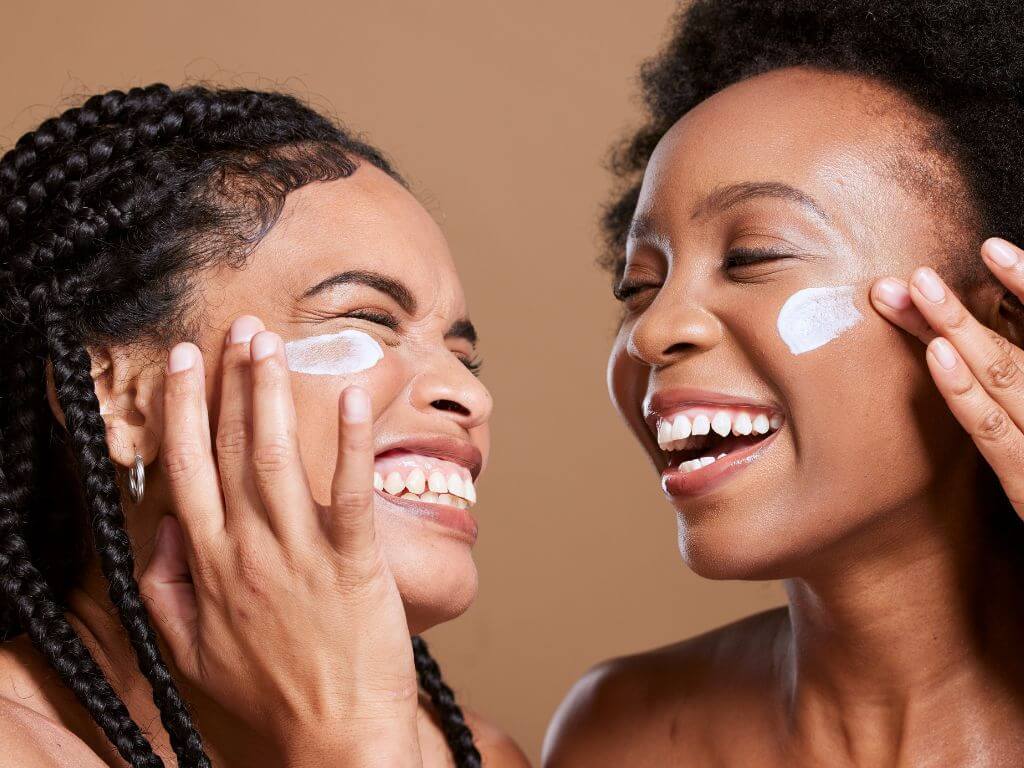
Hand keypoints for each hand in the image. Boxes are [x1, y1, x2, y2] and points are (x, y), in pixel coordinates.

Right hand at [140, 316, 420, 767]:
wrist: (334, 735)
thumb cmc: (268, 691)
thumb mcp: (188, 649)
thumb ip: (164, 587)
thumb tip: (161, 530)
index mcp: (208, 563)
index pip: (187, 470)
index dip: (184, 410)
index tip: (184, 362)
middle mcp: (248, 549)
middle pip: (233, 450)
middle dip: (232, 382)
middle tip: (239, 330)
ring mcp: (301, 554)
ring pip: (278, 459)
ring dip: (272, 396)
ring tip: (271, 345)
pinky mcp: (354, 563)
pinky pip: (350, 494)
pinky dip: (349, 445)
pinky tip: (349, 397)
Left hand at [871, 237, 1023, 518]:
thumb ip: (1013, 402)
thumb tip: (979, 349)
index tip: (992, 248)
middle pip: (1015, 350)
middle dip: (962, 310)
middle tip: (916, 274)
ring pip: (1007, 376)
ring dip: (958, 328)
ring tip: (917, 291)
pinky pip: (998, 436)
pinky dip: (967, 392)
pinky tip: (935, 357)